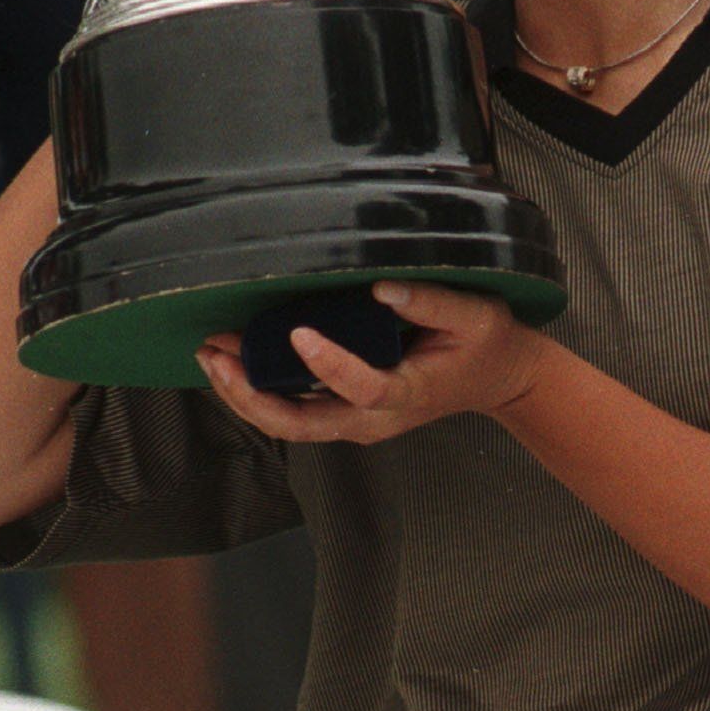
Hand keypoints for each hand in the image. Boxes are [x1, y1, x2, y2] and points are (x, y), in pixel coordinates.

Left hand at [195, 280, 547, 444]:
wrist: (496, 377)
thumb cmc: (485, 343)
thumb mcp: (474, 315)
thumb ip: (430, 301)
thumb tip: (380, 286)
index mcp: (407, 393)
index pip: (361, 388)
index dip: (329, 365)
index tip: (299, 333)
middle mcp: (374, 417)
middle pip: (303, 424)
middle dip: (253, 395)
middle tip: (218, 354)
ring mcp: (357, 419)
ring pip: (291, 423)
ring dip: (246, 394)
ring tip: (212, 354)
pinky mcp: (346, 410)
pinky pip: (296, 410)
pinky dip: (259, 391)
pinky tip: (234, 361)